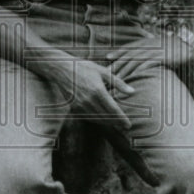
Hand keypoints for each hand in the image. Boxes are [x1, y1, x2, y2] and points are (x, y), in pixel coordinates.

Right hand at [53, 59, 158, 186]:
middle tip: (123, 125)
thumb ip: (118, 83)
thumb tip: (132, 92)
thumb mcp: (103, 72)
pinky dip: (97, 120)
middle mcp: (89, 101)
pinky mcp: (74, 108)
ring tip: (115, 123)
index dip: (122, 119)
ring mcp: (80, 106)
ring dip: (107, 123)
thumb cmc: (83, 68)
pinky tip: (102, 119)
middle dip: (116, 122)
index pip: (114, 110)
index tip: (128, 125)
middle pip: (107, 117)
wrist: (61, 69)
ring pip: (97, 120)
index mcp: (98, 91)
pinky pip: (88, 118)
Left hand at [105, 23, 193, 80]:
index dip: (117, 52)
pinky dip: (137, 71)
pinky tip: (131, 77)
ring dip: (124, 71)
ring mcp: (153, 51)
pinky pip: (146, 65)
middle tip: (107, 74)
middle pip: (128, 56)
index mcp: (146, 41)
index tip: (107, 58)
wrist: (189, 43)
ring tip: (116, 80)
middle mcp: (147, 45)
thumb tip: (143, 57)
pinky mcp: (160, 57)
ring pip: (134, 61)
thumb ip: (150, 49)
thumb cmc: (176, 46)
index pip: (128, 47)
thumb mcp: (160, 45)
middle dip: (117, 65)